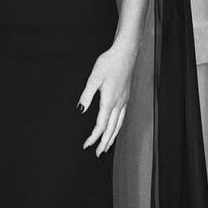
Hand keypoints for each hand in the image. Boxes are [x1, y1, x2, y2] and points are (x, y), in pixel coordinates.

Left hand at [77, 40, 135, 156]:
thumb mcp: (93, 78)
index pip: (101, 125)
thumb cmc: (108, 63)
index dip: (93, 137)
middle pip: (111, 129)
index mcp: (109, 100)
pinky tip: (115, 129)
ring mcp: (124, 101)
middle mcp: (119, 103)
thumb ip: (86, 95)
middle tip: (98, 154)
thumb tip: (80, 111)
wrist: (126, 53)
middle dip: (104, 143)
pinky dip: (118, 127)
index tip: (86, 145)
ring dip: (112, 137)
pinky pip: (122, 117)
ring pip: (119, 124)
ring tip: (107, 147)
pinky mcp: (126, 97)